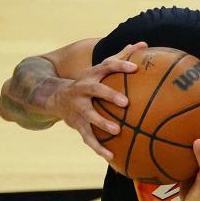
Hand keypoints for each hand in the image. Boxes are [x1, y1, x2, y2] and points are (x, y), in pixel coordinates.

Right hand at [46, 42, 144, 159]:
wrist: (55, 98)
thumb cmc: (89, 82)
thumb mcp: (100, 68)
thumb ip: (121, 56)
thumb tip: (143, 43)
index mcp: (92, 75)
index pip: (106, 66)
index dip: (120, 65)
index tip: (135, 67)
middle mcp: (83, 90)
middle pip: (95, 90)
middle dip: (109, 95)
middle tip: (125, 102)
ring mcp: (78, 108)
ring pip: (89, 115)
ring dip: (102, 123)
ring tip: (117, 130)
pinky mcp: (77, 124)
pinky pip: (88, 138)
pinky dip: (99, 148)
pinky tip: (112, 157)